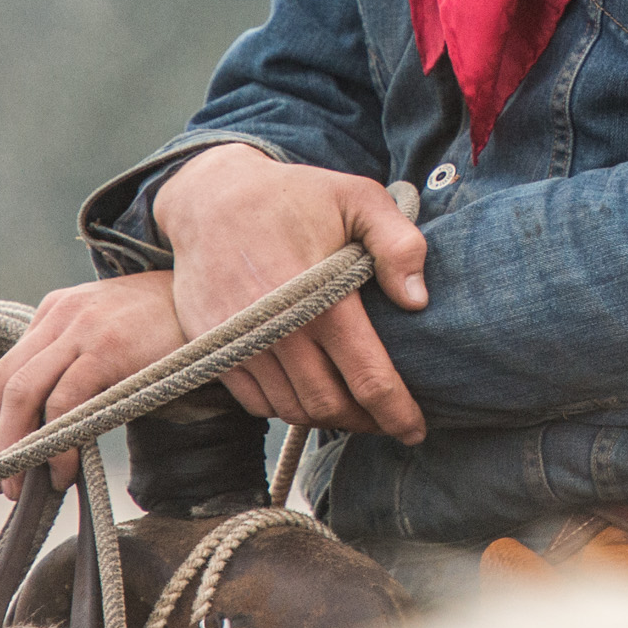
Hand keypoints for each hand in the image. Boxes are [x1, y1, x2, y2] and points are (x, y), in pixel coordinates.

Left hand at [0, 270, 185, 497]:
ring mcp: (82, 328)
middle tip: (1, 484)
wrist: (212, 300)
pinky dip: (56, 443)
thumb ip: (77, 359)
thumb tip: (47, 424)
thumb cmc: (165, 326)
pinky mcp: (107, 348)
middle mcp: (61, 315)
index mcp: (56, 310)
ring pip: (21, 393)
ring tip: (23, 484)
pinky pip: (64, 403)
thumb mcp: (109, 330)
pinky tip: (64, 469)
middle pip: (1, 383)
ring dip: (16, 448)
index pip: (3, 371)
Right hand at [154, 144, 428, 445]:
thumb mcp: (357, 198)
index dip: (397, 413)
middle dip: (366, 422)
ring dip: (327, 419)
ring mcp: (242, 345)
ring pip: (293, 409)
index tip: (416, 431)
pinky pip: (257, 402)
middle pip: (331, 406)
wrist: (210, 198)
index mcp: (322, 299)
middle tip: (388, 420)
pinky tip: (309, 392)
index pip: (369, 379)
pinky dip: (287, 407)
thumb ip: (397, 244)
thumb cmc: (293, 196)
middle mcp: (280, 330)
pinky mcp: (214, 350)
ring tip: (354, 410)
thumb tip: (418, 300)